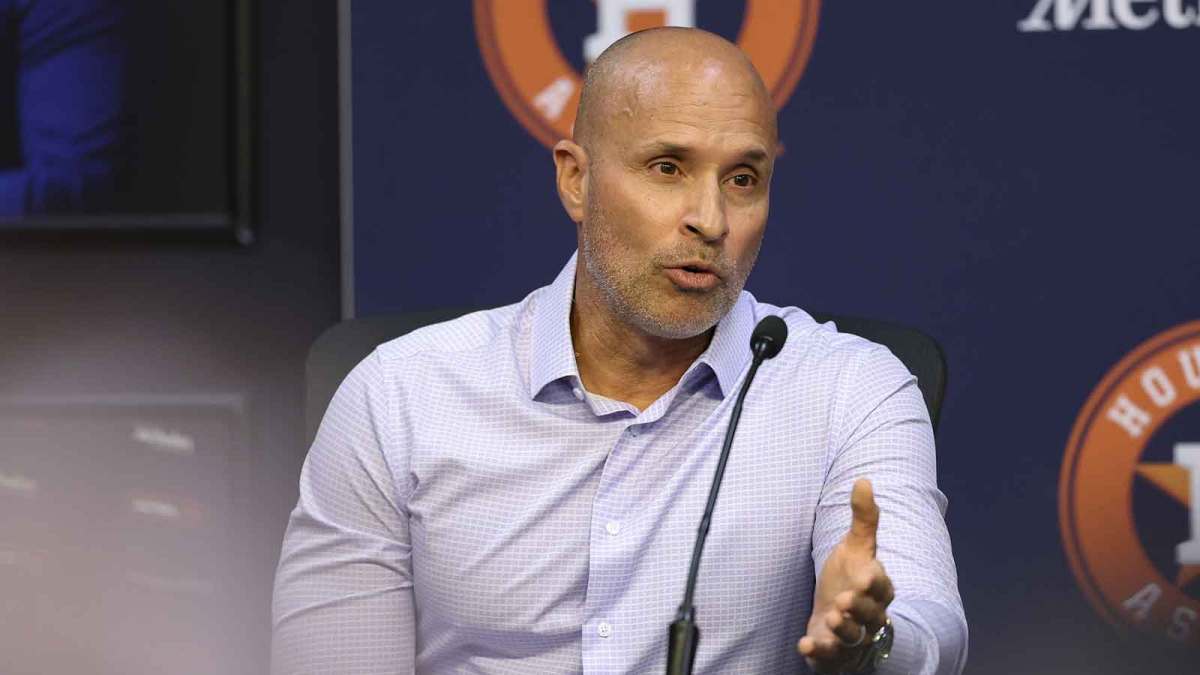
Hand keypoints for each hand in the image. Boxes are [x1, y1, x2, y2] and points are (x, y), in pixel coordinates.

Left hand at [797, 478, 894, 672]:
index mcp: (877, 588)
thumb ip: (863, 519)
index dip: (874, 582)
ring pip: (855, 638)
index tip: (864, 574)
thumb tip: (863, 480)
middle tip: (845, 600)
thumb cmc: (849, 579)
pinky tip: (805, 644)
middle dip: (860, 609)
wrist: (837, 617)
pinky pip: (831, 657)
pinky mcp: (835, 654)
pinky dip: (819, 652)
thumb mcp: (855, 548)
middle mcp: (870, 616)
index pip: (882, 586)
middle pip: (872, 615)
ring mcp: (854, 637)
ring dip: (845, 631)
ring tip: (832, 618)